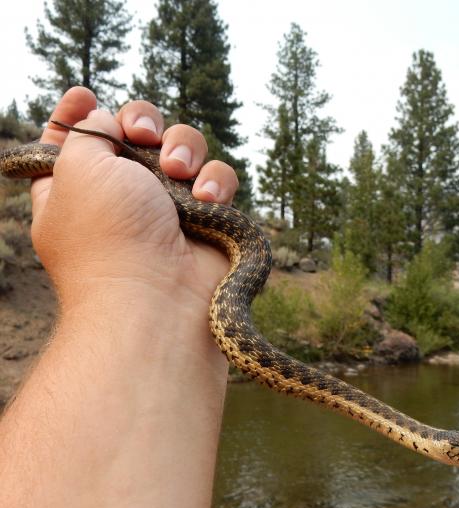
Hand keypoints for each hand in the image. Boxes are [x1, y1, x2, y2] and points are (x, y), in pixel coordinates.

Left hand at [31, 86, 237, 314]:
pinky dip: (215, 182)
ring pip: (185, 149)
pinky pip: (218, 180)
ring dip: (184, 150)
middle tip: (144, 135)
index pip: (73, 138)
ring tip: (179, 174)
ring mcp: (168, 207)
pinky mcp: (209, 219)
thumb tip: (111, 121)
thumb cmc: (108, 236)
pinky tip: (206, 199)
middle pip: (137, 133)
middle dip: (143, 122)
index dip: (78, 112)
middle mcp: (123, 194)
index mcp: (76, 186)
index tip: (84, 94)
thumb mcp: (77, 166)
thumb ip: (90, 130)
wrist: (159, 295)